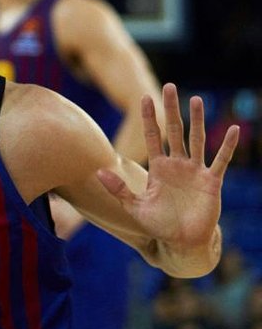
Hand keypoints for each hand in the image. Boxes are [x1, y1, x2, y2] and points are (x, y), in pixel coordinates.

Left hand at [98, 83, 238, 252]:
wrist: (182, 242)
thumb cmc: (159, 224)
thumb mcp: (135, 206)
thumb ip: (119, 189)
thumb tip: (97, 172)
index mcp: (158, 167)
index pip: (152, 137)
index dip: (148, 118)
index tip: (143, 97)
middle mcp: (177, 164)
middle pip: (174, 131)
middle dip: (171, 109)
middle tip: (169, 86)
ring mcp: (195, 171)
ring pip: (196, 139)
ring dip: (197, 120)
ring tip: (196, 99)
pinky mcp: (211, 181)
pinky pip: (220, 160)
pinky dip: (226, 145)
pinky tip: (231, 129)